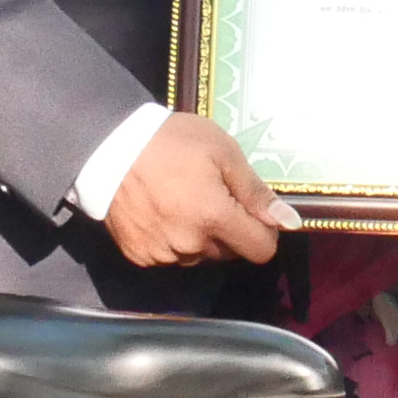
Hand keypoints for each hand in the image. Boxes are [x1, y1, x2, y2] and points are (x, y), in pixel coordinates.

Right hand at [105, 113, 296, 267]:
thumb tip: (289, 222)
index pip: (261, 250)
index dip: (264, 231)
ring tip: (182, 200)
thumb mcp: (222, 152)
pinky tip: (161, 211)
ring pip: (199, 255)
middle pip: (230, 252)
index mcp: (215, 218)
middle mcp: (191, 244)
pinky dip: (172, 239)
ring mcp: (162, 254)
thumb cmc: (171, 141)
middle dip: (230, 229)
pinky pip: (170, 256)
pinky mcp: (140, 256)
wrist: (107, 145)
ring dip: (200, 236)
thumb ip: (256, 191)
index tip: (251, 210)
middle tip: (210, 194)